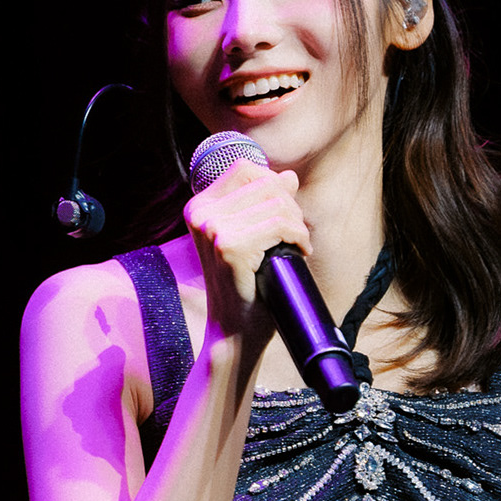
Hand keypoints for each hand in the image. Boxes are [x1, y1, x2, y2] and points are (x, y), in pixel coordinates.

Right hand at [183, 159, 307, 336]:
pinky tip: (300, 252)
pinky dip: (299, 237)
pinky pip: (280, 226)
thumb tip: (287, 176)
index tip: (282, 215)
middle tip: (294, 236)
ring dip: (298, 224)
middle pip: (265, 182)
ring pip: (278, 203)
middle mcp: (201, 213)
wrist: (234, 331)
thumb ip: (264, 203)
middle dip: (290, 207)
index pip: (245, 168)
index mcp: (199, 207)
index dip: (273, 186)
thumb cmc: (246, 285)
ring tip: (297, 245)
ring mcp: (213, 229)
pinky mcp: (230, 248)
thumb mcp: (252, 237)